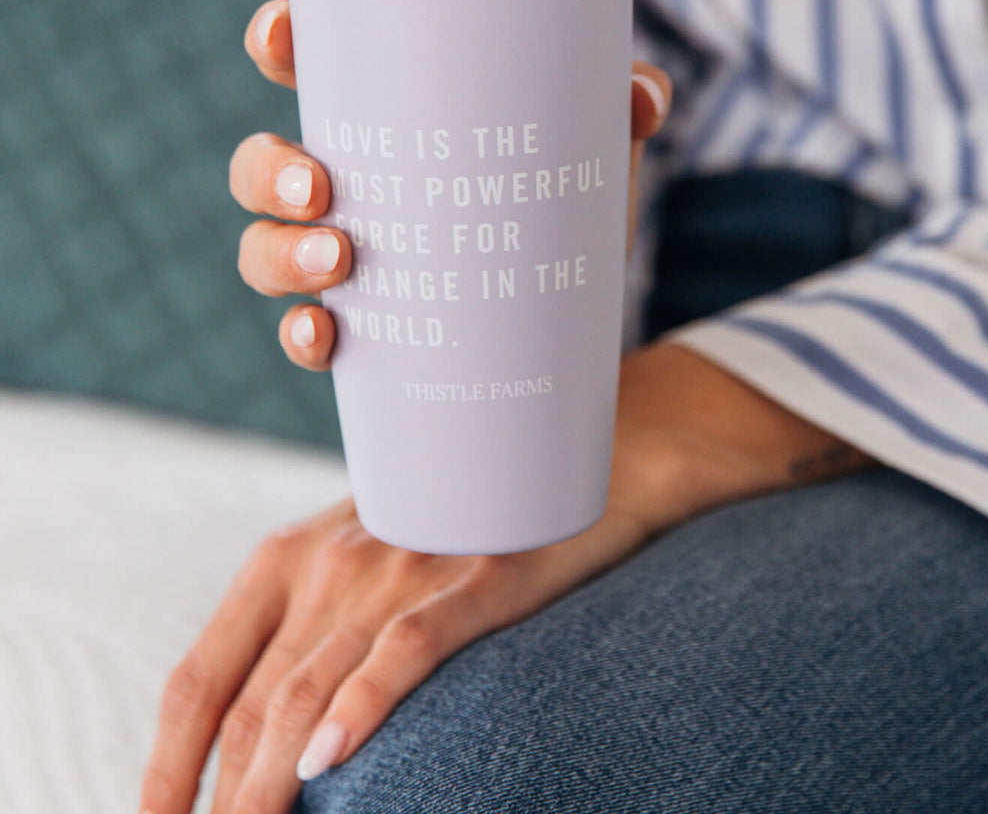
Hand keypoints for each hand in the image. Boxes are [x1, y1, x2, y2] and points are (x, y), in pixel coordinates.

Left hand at [138, 340, 870, 813]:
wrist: (576, 455)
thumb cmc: (462, 523)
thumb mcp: (370, 568)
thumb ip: (312, 638)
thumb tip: (270, 741)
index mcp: (290, 561)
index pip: (201, 680)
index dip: (163, 769)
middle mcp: (334, 560)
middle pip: (250, 706)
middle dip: (218, 801)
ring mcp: (407, 566)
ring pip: (311, 690)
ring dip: (266, 785)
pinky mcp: (482, 576)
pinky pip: (411, 645)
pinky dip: (365, 702)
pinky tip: (331, 758)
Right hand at [226, 0, 672, 369]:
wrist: (577, 306)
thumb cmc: (563, 194)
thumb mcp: (592, 143)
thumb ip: (621, 103)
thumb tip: (642, 97)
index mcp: (386, 116)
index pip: (308, 63)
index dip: (276, 41)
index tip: (280, 35)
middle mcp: (349, 182)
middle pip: (263, 164)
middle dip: (270, 171)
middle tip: (319, 187)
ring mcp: (345, 256)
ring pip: (264, 247)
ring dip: (280, 254)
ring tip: (341, 260)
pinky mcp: (364, 325)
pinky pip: (304, 329)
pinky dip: (301, 335)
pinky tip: (324, 338)